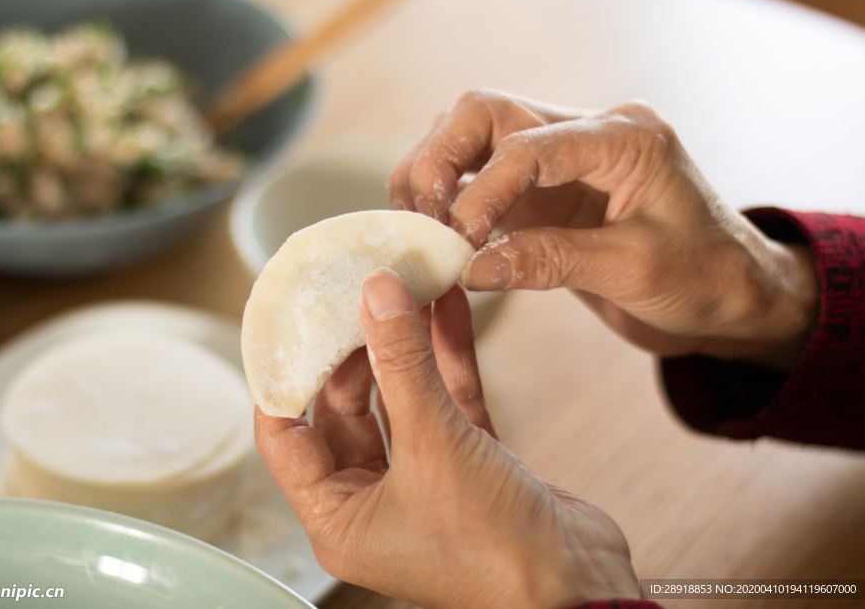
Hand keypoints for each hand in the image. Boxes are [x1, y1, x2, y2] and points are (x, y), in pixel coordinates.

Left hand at [256, 269, 640, 608]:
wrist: (580, 587)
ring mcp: (424, 482)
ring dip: (406, 346)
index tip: (288, 320)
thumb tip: (376, 294)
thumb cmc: (494, 550)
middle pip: (345, 408)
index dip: (284, 375)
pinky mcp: (470, 464)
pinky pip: (448, 402)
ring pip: (402, 399)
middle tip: (359, 293)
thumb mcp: (434, 445)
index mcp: (338, 517)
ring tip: (405, 286)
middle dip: (356, 348)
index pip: (286, 435)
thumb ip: (403, 363)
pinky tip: (449, 308)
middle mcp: (374, 501)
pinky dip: (448, 358)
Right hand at [388, 90, 818, 369]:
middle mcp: (587, 132)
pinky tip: (436, 231)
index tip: (460, 242)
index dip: (483, 190)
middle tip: (421, 214)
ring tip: (421, 225)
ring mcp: (562, 157)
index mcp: (624, 137)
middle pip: (485, 111)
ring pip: (474, 135)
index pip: (527, 144)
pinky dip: (451, 196)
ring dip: (436, 172)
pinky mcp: (545, 190)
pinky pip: (482, 175)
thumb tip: (470, 267)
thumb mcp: (634, 271)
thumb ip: (551, 261)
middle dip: (440, 157)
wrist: (732, 296)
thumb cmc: (705, 278)